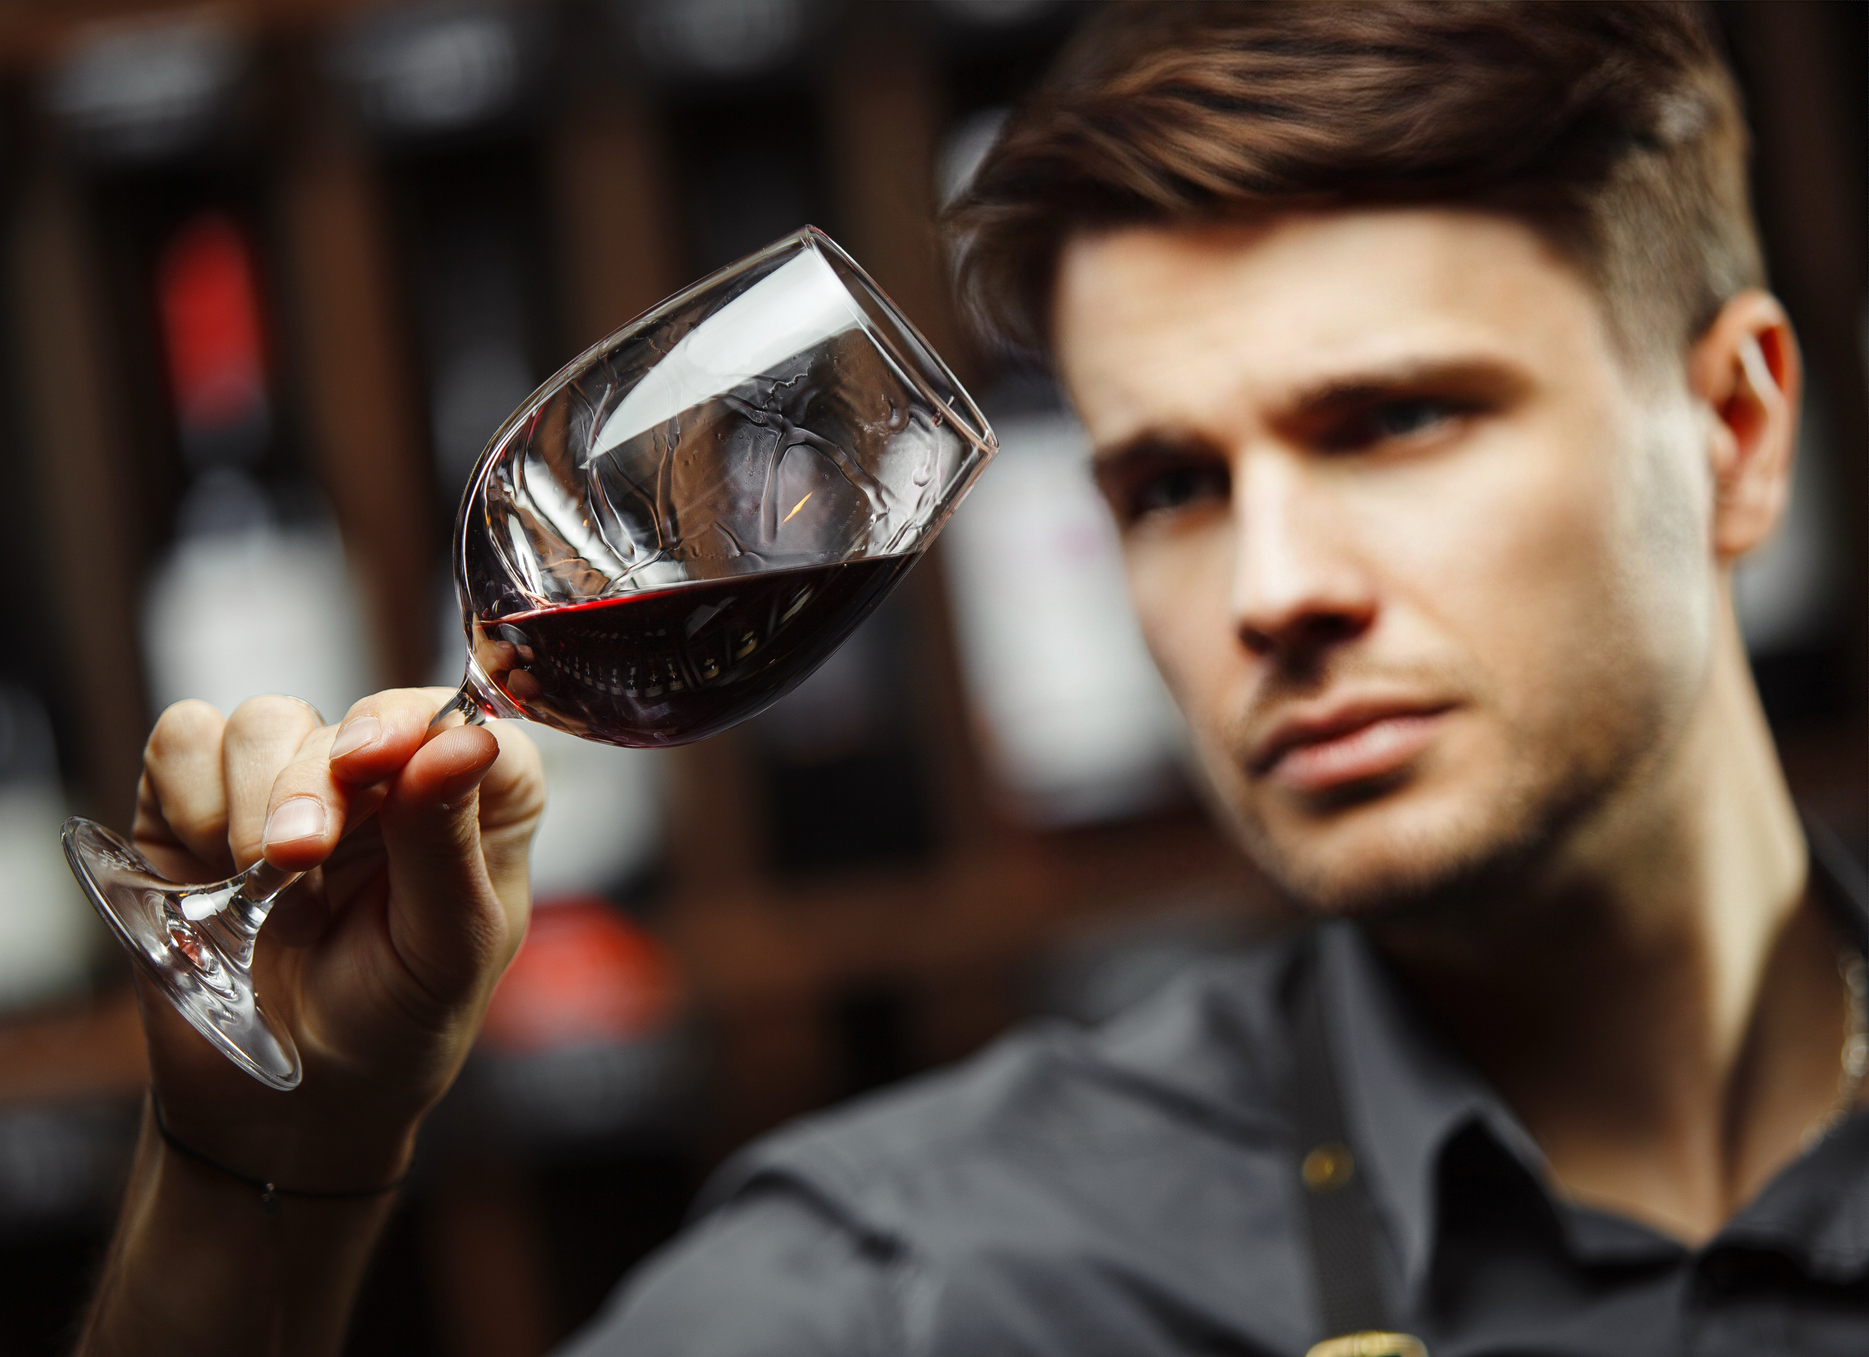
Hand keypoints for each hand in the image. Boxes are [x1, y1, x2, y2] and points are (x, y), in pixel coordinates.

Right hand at [130, 688, 544, 1191]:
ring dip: (253, 802)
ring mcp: (295, 783)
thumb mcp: (445, 950)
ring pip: (267, 721)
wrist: (287, 1108)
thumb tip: (464, 741)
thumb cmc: (394, 1026)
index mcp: (480, 803)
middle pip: (355, 719)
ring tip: (272, 897)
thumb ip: (448, 845)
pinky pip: (184, 741)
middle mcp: (392, 778)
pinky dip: (189, 797)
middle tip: (297, 856)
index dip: (419, 723)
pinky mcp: (204, 801)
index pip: (466, 719)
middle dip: (317, 784)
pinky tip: (212, 873)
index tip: (380, 758)